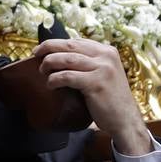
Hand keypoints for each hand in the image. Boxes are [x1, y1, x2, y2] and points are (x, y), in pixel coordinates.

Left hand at [35, 37, 152, 155]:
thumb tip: (61, 58)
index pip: (76, 41)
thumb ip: (89, 64)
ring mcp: (103, 69)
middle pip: (69, 45)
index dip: (56, 43)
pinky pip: (68, 76)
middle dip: (48, 48)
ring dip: (50, 63)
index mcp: (107, 51)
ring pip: (67, 59)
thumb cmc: (110, 100)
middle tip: (35, 55)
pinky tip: (50, 85)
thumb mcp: (103, 75)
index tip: (42, 50)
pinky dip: (55, 79)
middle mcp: (106, 56)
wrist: (125, 120)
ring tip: (42, 71)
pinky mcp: (96, 83)